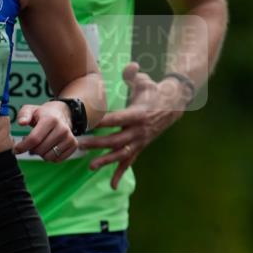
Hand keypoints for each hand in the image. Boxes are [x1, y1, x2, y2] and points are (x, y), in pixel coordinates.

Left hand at [13, 100, 77, 159]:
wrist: (62, 113)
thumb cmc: (43, 114)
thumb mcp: (31, 110)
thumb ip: (23, 115)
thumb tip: (22, 123)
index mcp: (50, 119)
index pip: (34, 139)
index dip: (22, 146)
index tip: (16, 149)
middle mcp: (62, 129)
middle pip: (40, 150)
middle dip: (31, 149)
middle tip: (30, 143)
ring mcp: (69, 137)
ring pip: (49, 157)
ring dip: (41, 154)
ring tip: (40, 144)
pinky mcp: (73, 145)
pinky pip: (57, 159)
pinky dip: (50, 156)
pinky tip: (48, 147)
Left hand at [79, 61, 184, 188]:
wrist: (173, 107)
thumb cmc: (154, 91)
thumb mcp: (145, 81)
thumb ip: (133, 75)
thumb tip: (130, 66)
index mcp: (137, 114)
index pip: (116, 119)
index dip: (102, 121)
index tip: (86, 124)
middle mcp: (138, 130)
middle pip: (115, 139)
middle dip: (96, 143)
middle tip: (78, 145)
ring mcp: (139, 141)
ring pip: (120, 154)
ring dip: (105, 161)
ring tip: (90, 167)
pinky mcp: (140, 147)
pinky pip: (129, 162)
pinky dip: (120, 173)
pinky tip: (112, 185)